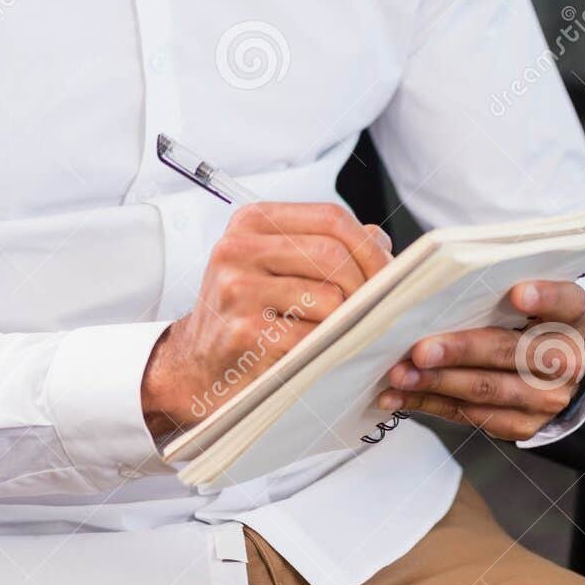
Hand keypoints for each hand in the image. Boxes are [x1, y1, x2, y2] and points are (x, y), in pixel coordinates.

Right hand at [141, 201, 391, 437]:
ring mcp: (237, 290)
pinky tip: (323, 353)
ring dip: (348, 322)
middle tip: (379, 310)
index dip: (369, 246)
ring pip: (328, 298)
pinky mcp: (243, 332)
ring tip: (346, 333)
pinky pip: (311, 337)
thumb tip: (382, 242)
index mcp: (253, 222)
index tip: (390, 273)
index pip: (330, 218)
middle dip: (367, 286)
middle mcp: (239, 248)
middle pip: (332, 255)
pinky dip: (328, 348)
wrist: (195, 366)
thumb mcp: (277, 266)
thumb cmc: (246, 313)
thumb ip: (327, 246)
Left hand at [375, 280, 584, 442]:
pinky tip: (402, 396)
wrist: (551, 373)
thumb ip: (496, 285)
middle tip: (421, 348)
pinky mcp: (522, 425)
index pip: (566, 302)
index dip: (544, 297)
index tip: (517, 294)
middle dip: (461, 350)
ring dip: (438, 382)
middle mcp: (566, 360)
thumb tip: (438, 278)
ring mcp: (545, 398)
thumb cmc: (525, 322)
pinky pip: (471, 416)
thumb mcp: (527, 297)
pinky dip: (431, 404)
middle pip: (511, 351)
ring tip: (402, 374)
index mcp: (570, 317)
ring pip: (487, 389)